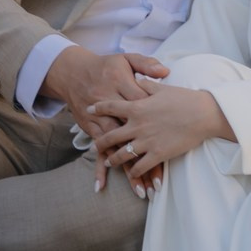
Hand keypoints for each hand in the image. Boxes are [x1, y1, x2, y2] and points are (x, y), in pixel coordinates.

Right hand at [44, 49, 164, 189]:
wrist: (75, 72)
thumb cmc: (107, 66)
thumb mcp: (127, 59)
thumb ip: (147, 64)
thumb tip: (165, 71)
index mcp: (125, 92)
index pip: (145, 112)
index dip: (159, 129)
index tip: (175, 145)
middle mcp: (114, 111)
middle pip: (133, 138)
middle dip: (146, 162)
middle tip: (159, 183)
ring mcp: (102, 123)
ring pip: (118, 151)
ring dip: (128, 172)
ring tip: (141, 191)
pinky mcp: (92, 129)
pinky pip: (97, 152)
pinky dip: (97, 169)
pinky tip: (100, 186)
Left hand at [88, 82, 227, 191]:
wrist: (204, 114)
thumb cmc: (185, 98)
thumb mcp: (163, 88)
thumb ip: (146, 85)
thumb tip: (136, 79)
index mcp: (137, 108)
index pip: (111, 107)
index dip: (98, 108)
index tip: (89, 110)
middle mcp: (138, 126)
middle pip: (111, 136)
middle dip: (100, 142)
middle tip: (94, 146)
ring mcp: (147, 141)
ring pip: (122, 155)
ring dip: (113, 160)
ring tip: (109, 162)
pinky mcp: (158, 154)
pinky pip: (140, 166)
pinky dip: (134, 171)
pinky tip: (132, 173)